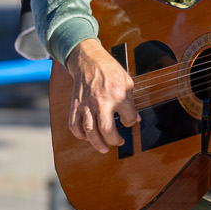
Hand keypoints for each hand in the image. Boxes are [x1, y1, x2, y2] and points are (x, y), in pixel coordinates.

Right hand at [65, 37, 138, 152]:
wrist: (89, 61)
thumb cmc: (110, 71)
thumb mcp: (128, 83)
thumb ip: (131, 102)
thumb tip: (136, 119)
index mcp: (118, 95)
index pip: (128, 118)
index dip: (131, 123)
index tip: (130, 123)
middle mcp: (101, 102)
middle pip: (106, 128)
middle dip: (114, 140)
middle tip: (119, 142)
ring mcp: (86, 105)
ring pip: (89, 131)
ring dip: (97, 143)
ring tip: (104, 149)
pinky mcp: (75, 106)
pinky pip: (74, 125)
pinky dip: (80, 135)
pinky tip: (87, 137)